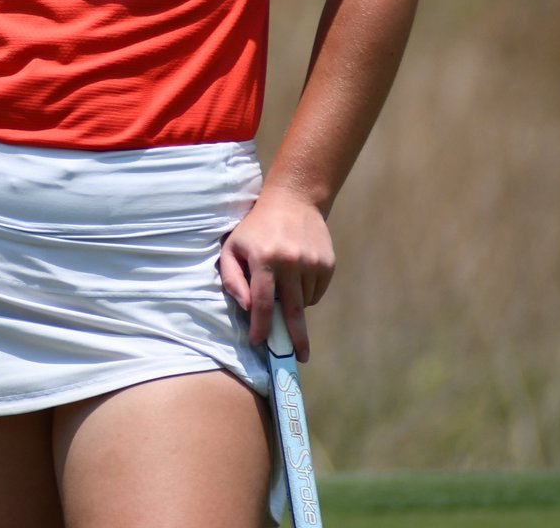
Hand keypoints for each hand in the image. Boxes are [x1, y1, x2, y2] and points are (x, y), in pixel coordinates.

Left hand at [217, 187, 334, 362]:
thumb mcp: (233, 246)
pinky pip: (316, 292)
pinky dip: (306, 293)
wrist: (293, 200)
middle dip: (295, 339)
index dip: (260, 326)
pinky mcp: (327, 263)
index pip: (260, 302)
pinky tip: (297, 275)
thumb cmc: (255, 228)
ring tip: (284, 284)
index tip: (259, 343)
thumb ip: (232, 278)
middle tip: (299, 358)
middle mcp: (289, 262)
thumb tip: (245, 307)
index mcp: (263, 258)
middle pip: (292, 310)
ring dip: (294, 305)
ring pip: (304, 302)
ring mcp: (311, 262)